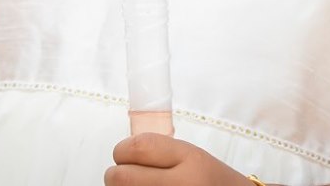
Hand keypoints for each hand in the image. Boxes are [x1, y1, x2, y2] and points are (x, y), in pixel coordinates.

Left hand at [104, 135, 257, 185]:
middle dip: (116, 175)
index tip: (124, 155)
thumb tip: (124, 154)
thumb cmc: (213, 184)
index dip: (123, 150)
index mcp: (191, 160)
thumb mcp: (195, 158)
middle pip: (121, 177)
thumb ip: (162, 152)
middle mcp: (181, 185)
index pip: (138, 147)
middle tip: (123, 176)